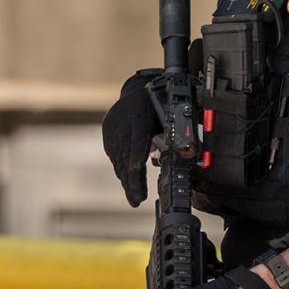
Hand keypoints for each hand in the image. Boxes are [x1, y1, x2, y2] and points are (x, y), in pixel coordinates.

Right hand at [102, 69, 162, 206]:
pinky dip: (122, 167)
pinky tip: (127, 178)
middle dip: (131, 182)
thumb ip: (171, 134)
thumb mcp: (168, 113)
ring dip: (126, 178)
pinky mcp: (107, 134)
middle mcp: (122, 125)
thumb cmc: (158, 102)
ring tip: (133, 195)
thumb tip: (181, 155)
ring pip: (119, 159)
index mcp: (139, 119)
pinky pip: (115, 155)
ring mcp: (112, 130)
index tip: (137, 186)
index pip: (136, 147)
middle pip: (126, 158)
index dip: (136, 169)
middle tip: (136, 200)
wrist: (136, 88)